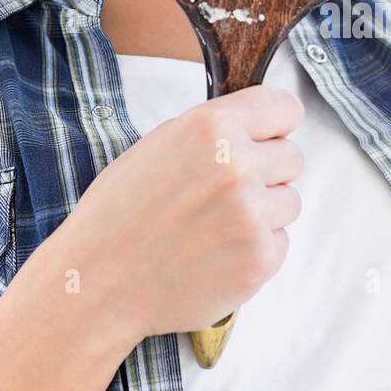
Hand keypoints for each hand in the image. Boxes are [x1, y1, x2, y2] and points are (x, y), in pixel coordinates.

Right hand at [27, 85, 304, 348]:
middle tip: (227, 193)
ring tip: (215, 226)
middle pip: (293, 157)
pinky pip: (280, 242)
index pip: (285, 108)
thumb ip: (214, 131)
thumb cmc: (121, 212)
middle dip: (268, 172)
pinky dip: (255, 249)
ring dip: (264, 212)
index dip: (275, 126)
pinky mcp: (260, 260)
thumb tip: (260, 128)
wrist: (97, 282)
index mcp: (212, 128)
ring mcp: (252, 216)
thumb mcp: (159, 146)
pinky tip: (215, 254)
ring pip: (290, 202)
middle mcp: (238, 167)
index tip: (265, 139)